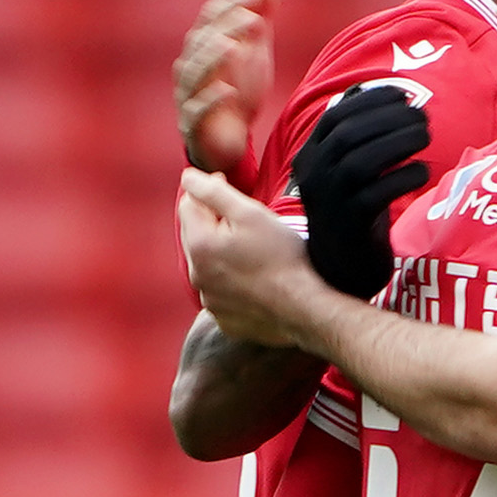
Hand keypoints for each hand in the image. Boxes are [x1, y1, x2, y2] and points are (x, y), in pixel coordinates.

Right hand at [175, 0, 279, 178]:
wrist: (229, 140)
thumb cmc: (239, 86)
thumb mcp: (254, 44)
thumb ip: (260, 6)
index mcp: (203, 46)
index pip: (210, 18)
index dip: (230, 5)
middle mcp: (191, 67)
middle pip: (202, 42)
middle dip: (226, 28)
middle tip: (255, 19)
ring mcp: (190, 96)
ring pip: (193, 74)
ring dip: (213, 59)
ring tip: (234, 47)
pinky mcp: (195, 126)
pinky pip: (196, 112)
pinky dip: (211, 101)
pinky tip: (229, 91)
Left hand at [180, 170, 340, 351]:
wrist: (308, 308)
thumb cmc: (283, 259)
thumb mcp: (250, 214)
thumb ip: (213, 191)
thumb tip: (188, 178)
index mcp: (200, 246)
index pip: (188, 205)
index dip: (209, 192)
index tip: (231, 190)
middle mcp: (197, 275)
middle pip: (196, 236)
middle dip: (214, 224)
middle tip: (247, 223)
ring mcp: (211, 301)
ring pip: (208, 265)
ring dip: (222, 254)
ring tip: (254, 253)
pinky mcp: (226, 319)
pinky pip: (221, 292)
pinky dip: (232, 282)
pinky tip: (256, 279)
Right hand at [289, 79, 430, 298]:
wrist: (342, 268)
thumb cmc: (353, 210)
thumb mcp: (347, 170)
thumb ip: (356, 136)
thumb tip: (375, 92)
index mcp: (310, 157)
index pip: (334, 117)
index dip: (369, 100)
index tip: (402, 94)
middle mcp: (313, 176)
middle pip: (347, 135)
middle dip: (387, 118)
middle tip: (422, 116)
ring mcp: (329, 202)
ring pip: (359, 162)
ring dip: (397, 142)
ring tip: (426, 136)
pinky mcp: (350, 225)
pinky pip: (376, 195)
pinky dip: (403, 177)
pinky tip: (423, 171)